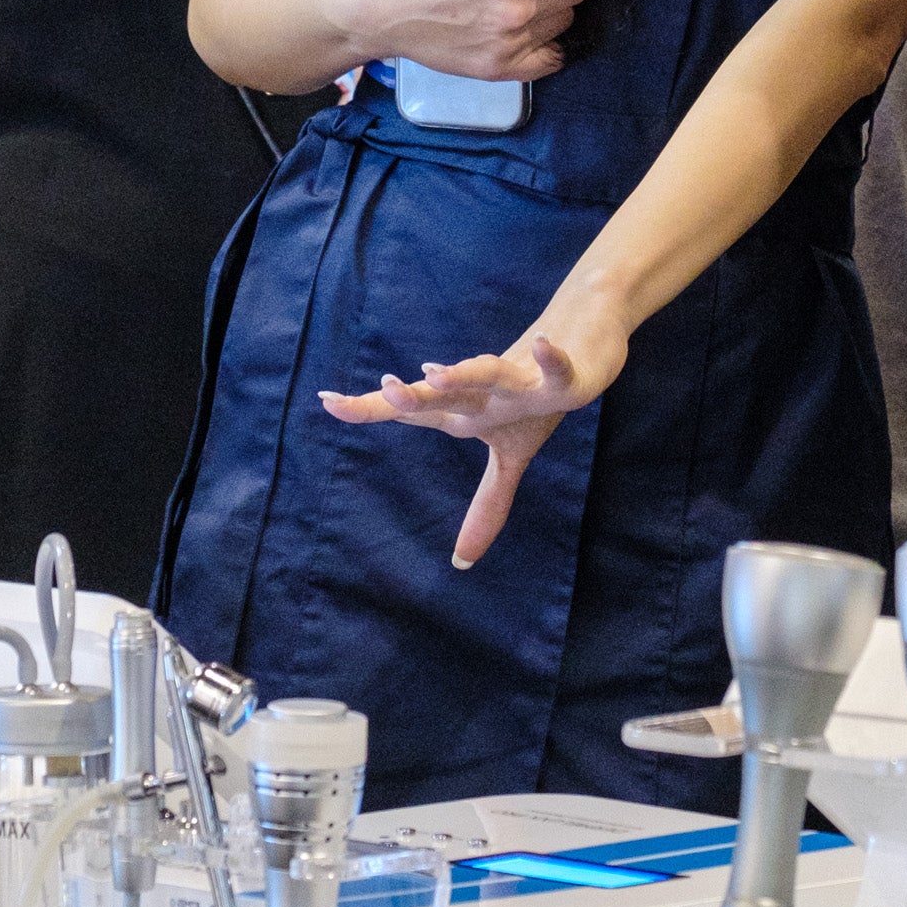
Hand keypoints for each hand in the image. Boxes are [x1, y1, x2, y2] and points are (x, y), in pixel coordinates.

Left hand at [320, 314, 629, 565]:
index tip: (326, 400)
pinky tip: (543, 346)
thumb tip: (462, 563)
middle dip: (414, 395)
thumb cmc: (535, 400)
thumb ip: (486, 508)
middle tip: (386, 387)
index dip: (371, 407)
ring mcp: (521, 383)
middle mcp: (485, 393)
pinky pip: (555, 371)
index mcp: (465, 411)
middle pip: (444, 394)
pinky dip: (550, 360)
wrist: (580, 343)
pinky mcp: (560, 380)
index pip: (412, 409)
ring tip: (434, 372)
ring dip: (465, 374)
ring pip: (490, 375)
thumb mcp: (511, 459)